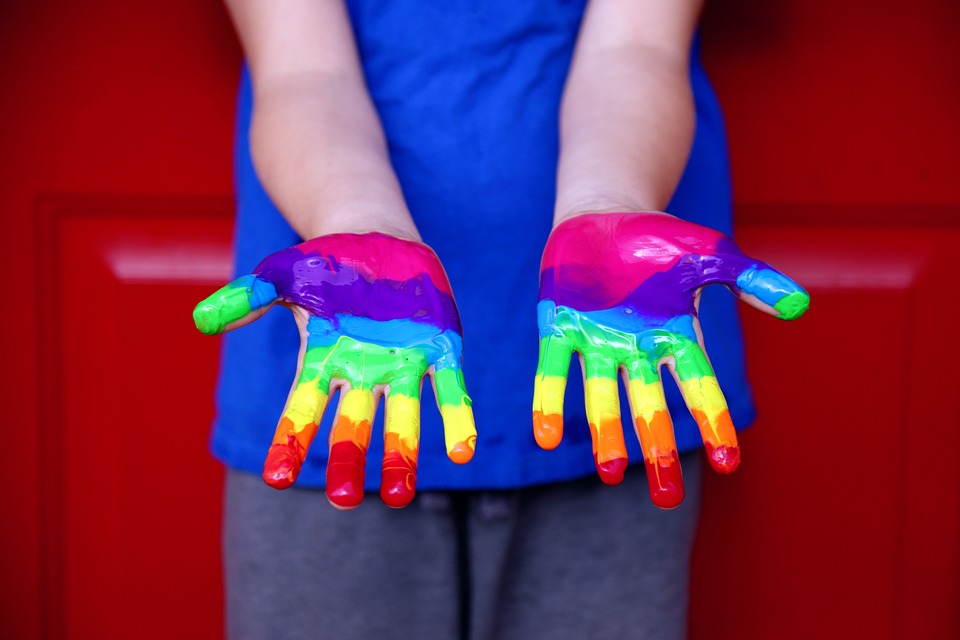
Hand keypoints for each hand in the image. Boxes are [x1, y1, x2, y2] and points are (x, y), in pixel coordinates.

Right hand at [193, 233, 475, 508]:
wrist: (379, 240)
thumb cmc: (325, 264)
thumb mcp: (282, 273)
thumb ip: (248, 296)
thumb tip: (201, 321)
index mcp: (323, 361)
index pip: (302, 410)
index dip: (289, 442)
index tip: (277, 478)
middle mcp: (362, 374)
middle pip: (352, 426)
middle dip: (348, 461)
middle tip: (344, 500)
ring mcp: (402, 366)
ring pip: (401, 420)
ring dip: (402, 456)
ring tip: (400, 497)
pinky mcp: (439, 351)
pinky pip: (448, 390)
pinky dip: (455, 418)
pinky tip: (462, 450)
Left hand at [534, 212, 808, 508]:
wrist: (604, 215)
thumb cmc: (660, 240)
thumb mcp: (709, 254)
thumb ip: (749, 279)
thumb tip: (799, 305)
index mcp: (675, 335)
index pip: (699, 385)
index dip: (713, 422)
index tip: (727, 462)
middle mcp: (636, 348)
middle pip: (649, 406)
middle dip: (657, 448)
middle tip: (666, 498)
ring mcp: (596, 340)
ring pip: (603, 396)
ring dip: (606, 433)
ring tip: (610, 474)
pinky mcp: (557, 327)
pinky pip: (554, 370)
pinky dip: (550, 401)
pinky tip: (547, 437)